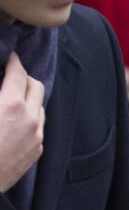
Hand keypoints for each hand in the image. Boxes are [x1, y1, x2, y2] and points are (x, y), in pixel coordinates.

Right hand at [0, 53, 44, 192]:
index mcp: (11, 106)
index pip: (19, 73)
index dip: (13, 62)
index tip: (9, 58)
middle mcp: (29, 119)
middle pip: (36, 86)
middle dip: (23, 79)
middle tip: (9, 78)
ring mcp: (36, 136)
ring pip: (39, 106)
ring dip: (28, 100)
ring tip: (11, 101)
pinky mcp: (37, 151)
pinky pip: (38, 127)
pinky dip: (29, 120)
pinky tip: (13, 124)